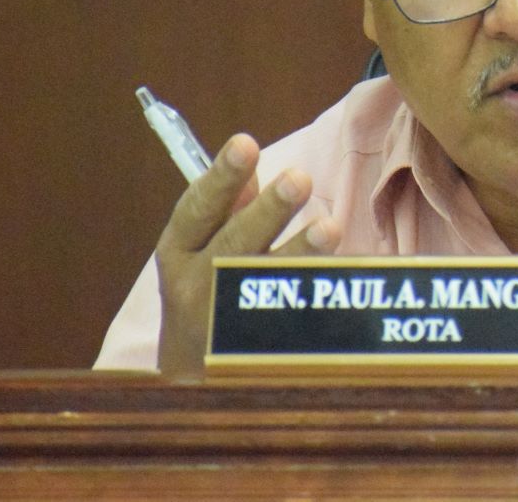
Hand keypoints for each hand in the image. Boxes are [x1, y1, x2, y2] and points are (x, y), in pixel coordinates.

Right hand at [154, 133, 341, 374]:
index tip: (246, 143)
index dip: (222, 176)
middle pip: (234, 246)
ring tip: (328, 227)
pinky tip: (340, 275)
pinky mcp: (256, 348)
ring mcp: (225, 323)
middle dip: (269, 212)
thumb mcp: (199, 246)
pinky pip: (290, 319)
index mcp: (177, 251)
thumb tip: (252, 166)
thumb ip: (227, 206)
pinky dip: (313, 295)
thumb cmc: (202, 287)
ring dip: (299, 254)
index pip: (198, 208)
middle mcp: (195, 286)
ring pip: (265, 285)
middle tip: (299, 178)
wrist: (191, 375)